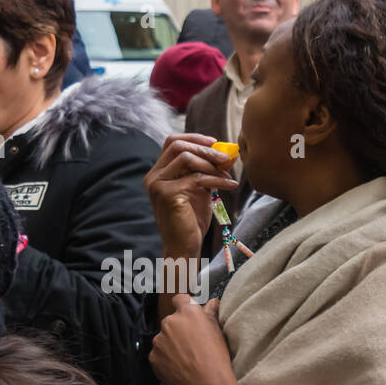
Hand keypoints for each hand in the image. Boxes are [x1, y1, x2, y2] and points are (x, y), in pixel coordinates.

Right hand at [144, 134, 237, 261]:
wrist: (184, 246)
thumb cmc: (191, 220)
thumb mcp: (198, 190)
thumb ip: (204, 172)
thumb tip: (224, 154)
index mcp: (158, 173)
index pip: (172, 142)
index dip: (194, 138)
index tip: (214, 141)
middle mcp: (154, 176)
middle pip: (178, 146)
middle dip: (205, 148)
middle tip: (226, 156)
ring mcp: (158, 185)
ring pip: (187, 159)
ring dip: (211, 163)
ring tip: (229, 172)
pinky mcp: (168, 194)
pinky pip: (197, 178)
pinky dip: (218, 179)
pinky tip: (231, 184)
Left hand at [149, 295, 239, 384]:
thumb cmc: (216, 359)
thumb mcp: (218, 333)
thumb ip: (210, 314)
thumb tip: (212, 303)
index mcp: (188, 313)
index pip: (180, 300)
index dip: (184, 306)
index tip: (189, 316)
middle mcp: (170, 322)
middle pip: (172, 322)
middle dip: (180, 330)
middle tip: (193, 345)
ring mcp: (159, 340)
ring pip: (164, 339)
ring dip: (172, 345)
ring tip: (187, 359)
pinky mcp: (153, 356)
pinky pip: (159, 354)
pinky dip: (166, 359)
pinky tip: (179, 367)